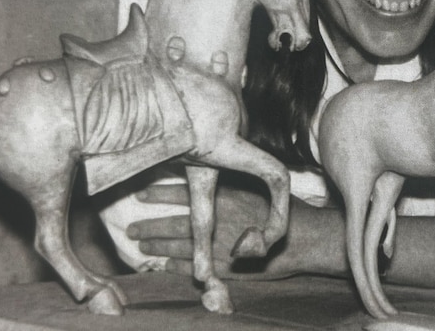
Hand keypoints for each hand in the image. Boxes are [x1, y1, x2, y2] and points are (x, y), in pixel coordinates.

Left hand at [127, 181, 292, 278]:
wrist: (303, 238)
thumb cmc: (284, 207)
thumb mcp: (259, 183)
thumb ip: (234, 179)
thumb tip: (213, 165)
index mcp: (223, 196)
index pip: (182, 193)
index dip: (159, 194)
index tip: (141, 193)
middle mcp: (217, 220)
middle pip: (173, 223)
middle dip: (150, 225)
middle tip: (130, 226)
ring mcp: (218, 245)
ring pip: (177, 247)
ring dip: (155, 246)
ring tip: (140, 244)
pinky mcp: (223, 267)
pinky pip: (191, 268)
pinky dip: (172, 266)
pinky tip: (160, 265)